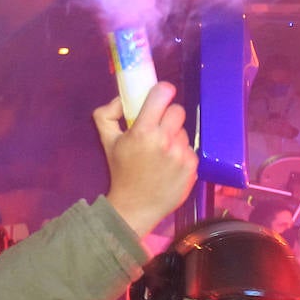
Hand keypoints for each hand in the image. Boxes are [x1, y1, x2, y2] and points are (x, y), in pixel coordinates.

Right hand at [93, 82, 197, 238]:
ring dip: (174, 137)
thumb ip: (106, 114)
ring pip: (183, 131)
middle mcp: (164, 140)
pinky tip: (169, 166)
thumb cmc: (122, 173)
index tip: (160, 97)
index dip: (162, 92)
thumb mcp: (107, 142)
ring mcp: (181, 154)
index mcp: (143, 131)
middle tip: (158, 128)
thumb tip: (121, 100)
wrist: (136, 207)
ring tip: (162, 153)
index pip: (163, 93)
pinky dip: (181, 154)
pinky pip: (190, 149)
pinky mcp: (192, 166)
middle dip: (168, 116)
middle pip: (177, 110)